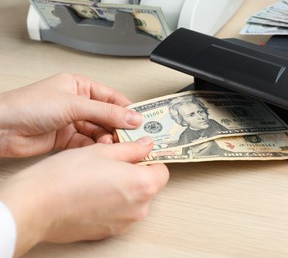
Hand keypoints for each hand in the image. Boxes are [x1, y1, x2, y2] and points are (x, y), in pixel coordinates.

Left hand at [0, 73, 142, 156]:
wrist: (0, 129)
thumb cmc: (27, 106)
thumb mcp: (73, 104)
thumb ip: (105, 112)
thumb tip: (132, 117)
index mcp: (78, 86)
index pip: (111, 97)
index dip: (127, 108)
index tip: (142, 119)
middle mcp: (76, 103)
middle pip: (106, 116)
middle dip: (119, 126)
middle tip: (133, 136)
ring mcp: (71, 122)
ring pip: (98, 131)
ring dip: (107, 138)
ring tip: (114, 144)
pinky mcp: (65, 139)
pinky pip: (87, 143)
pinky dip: (95, 147)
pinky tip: (100, 150)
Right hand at [0, 137, 168, 256]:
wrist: (37, 206)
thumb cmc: (66, 177)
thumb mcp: (104, 151)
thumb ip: (132, 148)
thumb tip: (146, 145)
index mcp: (143, 185)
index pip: (161, 170)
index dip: (150, 159)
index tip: (139, 154)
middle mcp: (139, 208)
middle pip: (148, 186)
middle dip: (136, 173)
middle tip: (114, 162)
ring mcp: (124, 223)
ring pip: (133, 199)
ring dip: (123, 188)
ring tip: (99, 177)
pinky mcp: (109, 232)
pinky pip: (119, 213)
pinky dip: (112, 203)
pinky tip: (92, 192)